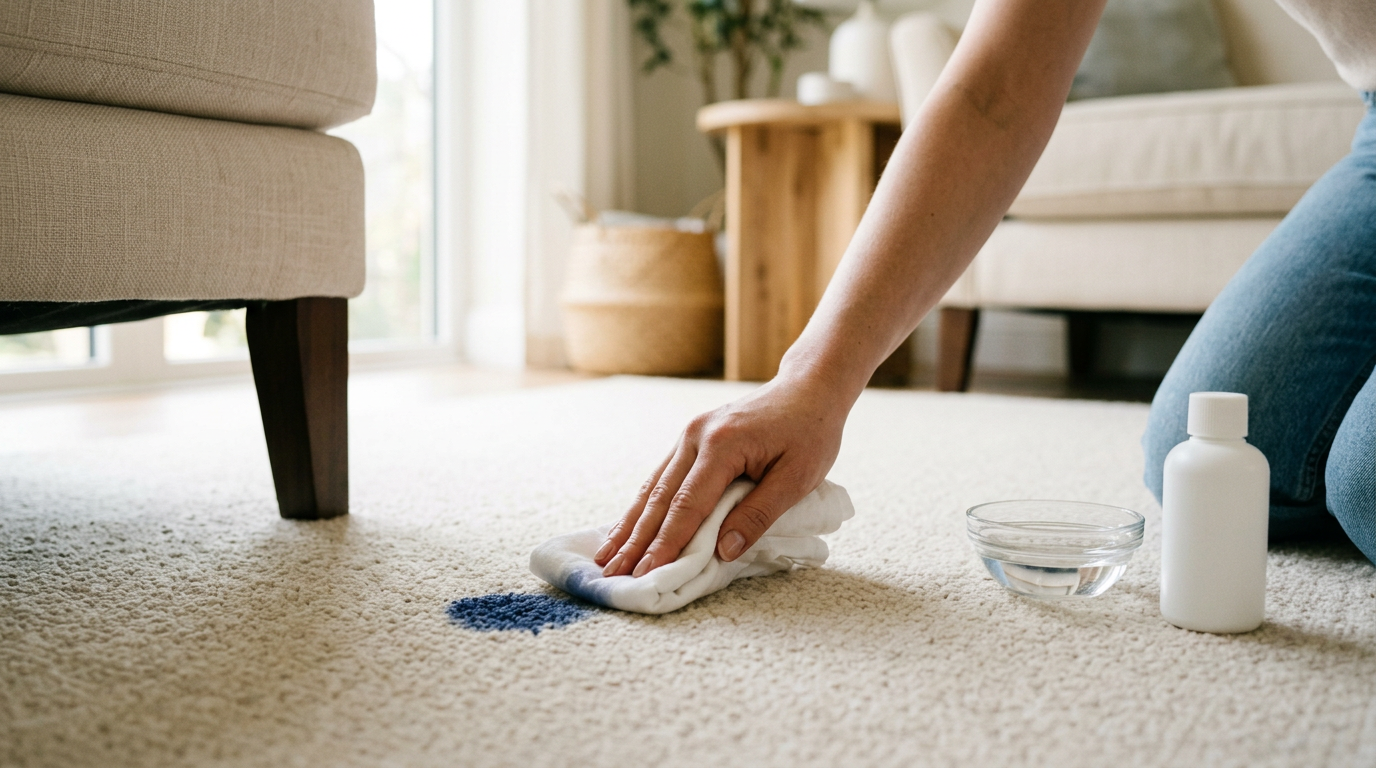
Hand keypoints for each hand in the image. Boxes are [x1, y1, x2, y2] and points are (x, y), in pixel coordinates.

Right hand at [594, 371, 850, 577]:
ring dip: (629, 526)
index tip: (647, 575)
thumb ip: (759, 514)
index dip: (666, 544)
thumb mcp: (797, 477)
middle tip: (613, 575)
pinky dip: (642, 507)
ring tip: (606, 559)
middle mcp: (695, 437)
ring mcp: (689, 435)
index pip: (687, 506)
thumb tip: (724, 551)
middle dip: (636, 542)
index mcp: (722, 445)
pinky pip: (660, 478)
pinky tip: (626, 528)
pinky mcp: (690, 439)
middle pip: (660, 499)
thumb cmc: (809, 434)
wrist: (807, 389)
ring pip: (653, 488)